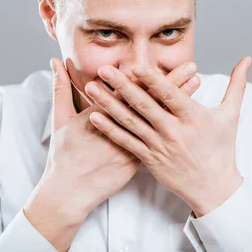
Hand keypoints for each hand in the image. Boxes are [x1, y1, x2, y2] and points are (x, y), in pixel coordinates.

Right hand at [23, 58, 200, 251]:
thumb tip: (55, 62)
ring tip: (197, 84)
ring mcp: (131, 146)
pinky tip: (189, 116)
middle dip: (172, 83)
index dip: (143, 75)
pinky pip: (160, 139)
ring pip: (161, 120)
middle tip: (191, 66)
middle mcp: (120, 130)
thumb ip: (60, 88)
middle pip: (152, 101)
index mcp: (100, 116)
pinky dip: (174, 125)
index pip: (125, 90)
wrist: (70, 192)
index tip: (158, 59)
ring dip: (180, 101)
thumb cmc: (63, 155)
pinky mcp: (137, 161)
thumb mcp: (60, 119)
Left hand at [85, 56, 251, 216]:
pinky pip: (127, 143)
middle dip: (121, 86)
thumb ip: (237, 84)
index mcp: (194, 117)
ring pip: (130, 122)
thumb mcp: (231, 115)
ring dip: (108, 105)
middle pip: (144, 105)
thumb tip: (248, 59)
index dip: (152, 80)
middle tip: (104, 69)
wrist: (215, 188)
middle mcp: (174, 132)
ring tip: (90, 88)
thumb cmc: (222, 148)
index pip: (171, 95)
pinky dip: (110, 130)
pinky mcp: (149, 160)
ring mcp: (160, 147)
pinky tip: (95, 118)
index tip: (135, 65)